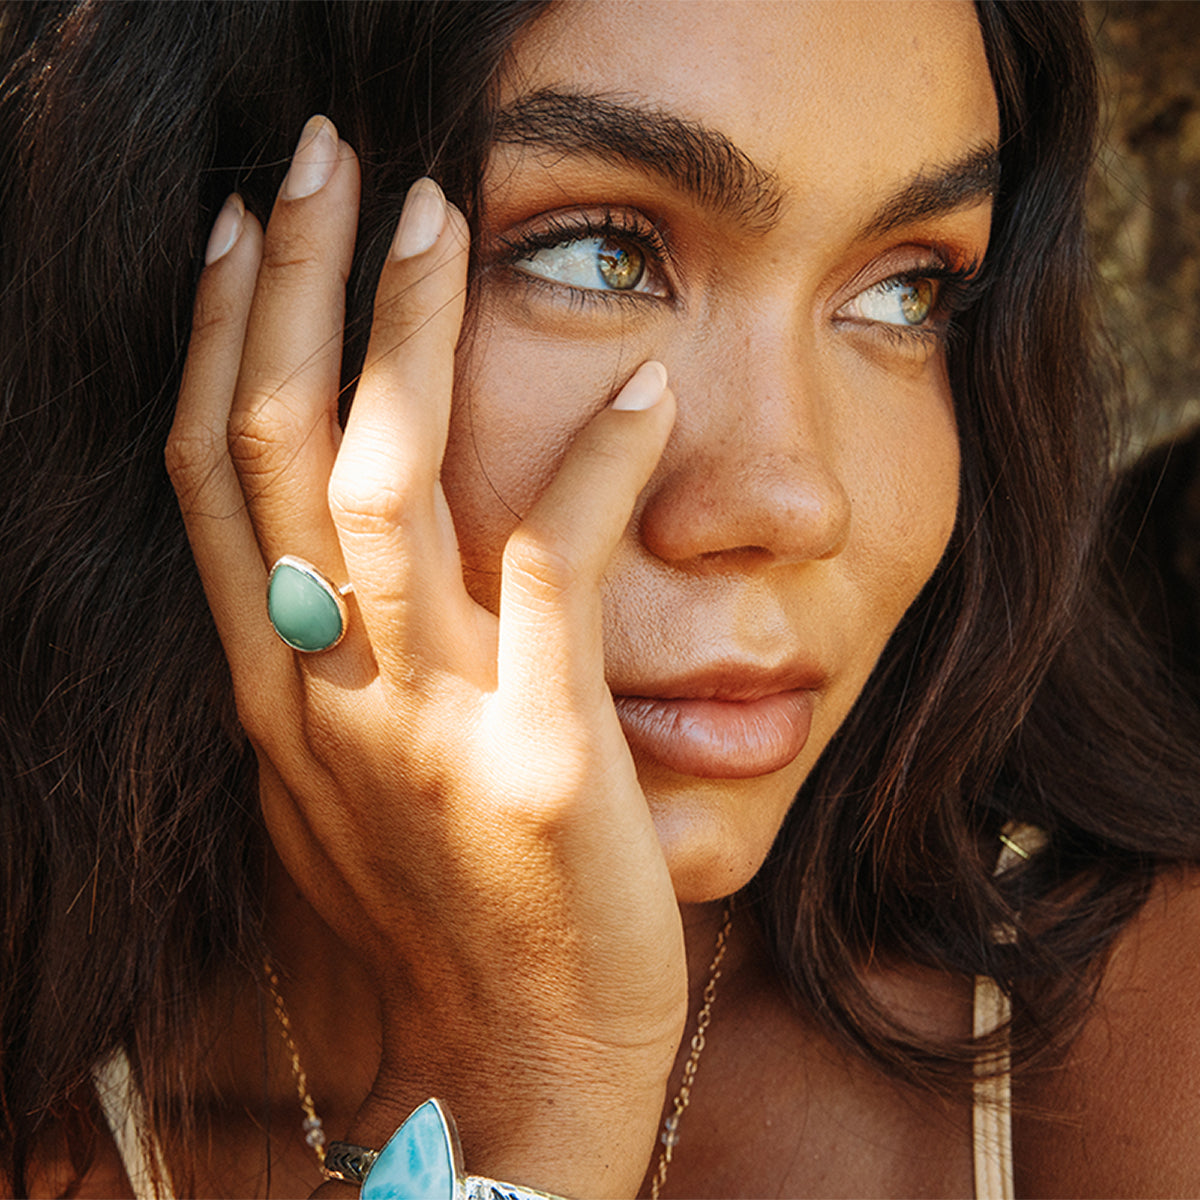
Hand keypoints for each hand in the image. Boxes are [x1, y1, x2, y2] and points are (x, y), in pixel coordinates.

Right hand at [166, 116, 683, 1196]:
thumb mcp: (347, 783)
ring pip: (385, 487)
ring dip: (406, 335)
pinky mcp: (542, 756)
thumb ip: (330, 666)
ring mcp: (427, 726)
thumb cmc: (441, 913)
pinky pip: (552, 575)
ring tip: (439, 213)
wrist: (513, 1062)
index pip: (213, 479)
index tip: (245, 231)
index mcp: (274, 695)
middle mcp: (325, 696)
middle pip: (280, 448)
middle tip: (325, 156)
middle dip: (292, 286)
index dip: (220, 340)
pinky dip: (589, 466)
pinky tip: (641, 384)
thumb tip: (331, 556)